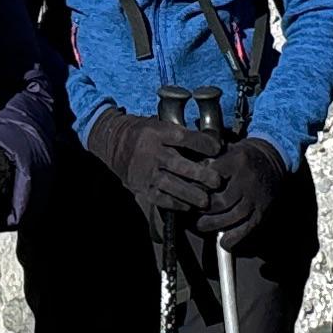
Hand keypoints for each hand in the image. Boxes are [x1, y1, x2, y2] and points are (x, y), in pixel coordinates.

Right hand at [89, 106, 216, 222]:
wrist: (114, 143)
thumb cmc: (144, 134)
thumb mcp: (160, 126)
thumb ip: (182, 136)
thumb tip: (212, 146)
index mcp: (158, 133)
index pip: (183, 138)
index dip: (202, 144)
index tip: (218, 148)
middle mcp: (151, 152)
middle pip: (178, 164)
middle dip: (199, 174)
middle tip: (216, 181)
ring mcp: (145, 171)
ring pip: (169, 185)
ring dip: (189, 194)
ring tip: (205, 200)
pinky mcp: (141, 186)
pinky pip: (160, 198)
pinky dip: (175, 203)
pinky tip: (188, 206)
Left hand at [193, 134, 291, 245]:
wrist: (271, 161)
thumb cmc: (240, 158)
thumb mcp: (224, 150)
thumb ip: (206, 161)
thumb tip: (184, 175)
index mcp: (236, 161)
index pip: (212, 177)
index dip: (196, 188)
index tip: (186, 192)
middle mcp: (247, 180)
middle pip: (221, 202)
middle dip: (203, 210)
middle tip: (191, 213)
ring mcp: (256, 198)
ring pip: (233, 217)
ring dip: (214, 225)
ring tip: (201, 225)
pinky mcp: (262, 212)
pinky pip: (247, 229)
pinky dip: (233, 238)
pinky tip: (223, 241)